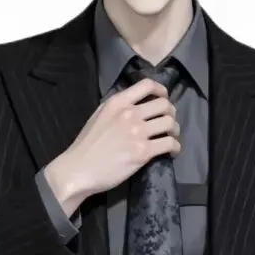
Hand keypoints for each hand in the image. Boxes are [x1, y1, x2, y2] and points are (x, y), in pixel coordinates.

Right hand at [44, 79, 179, 213]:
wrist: (79, 169)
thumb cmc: (86, 146)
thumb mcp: (99, 116)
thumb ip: (118, 108)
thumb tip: (136, 106)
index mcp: (118, 102)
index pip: (148, 85)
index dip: (161, 90)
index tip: (164, 98)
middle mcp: (130, 114)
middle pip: (165, 105)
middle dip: (171, 114)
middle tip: (168, 124)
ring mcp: (138, 132)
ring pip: (170, 123)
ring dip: (175, 131)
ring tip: (171, 138)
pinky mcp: (143, 152)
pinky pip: (170, 144)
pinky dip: (175, 147)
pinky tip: (171, 151)